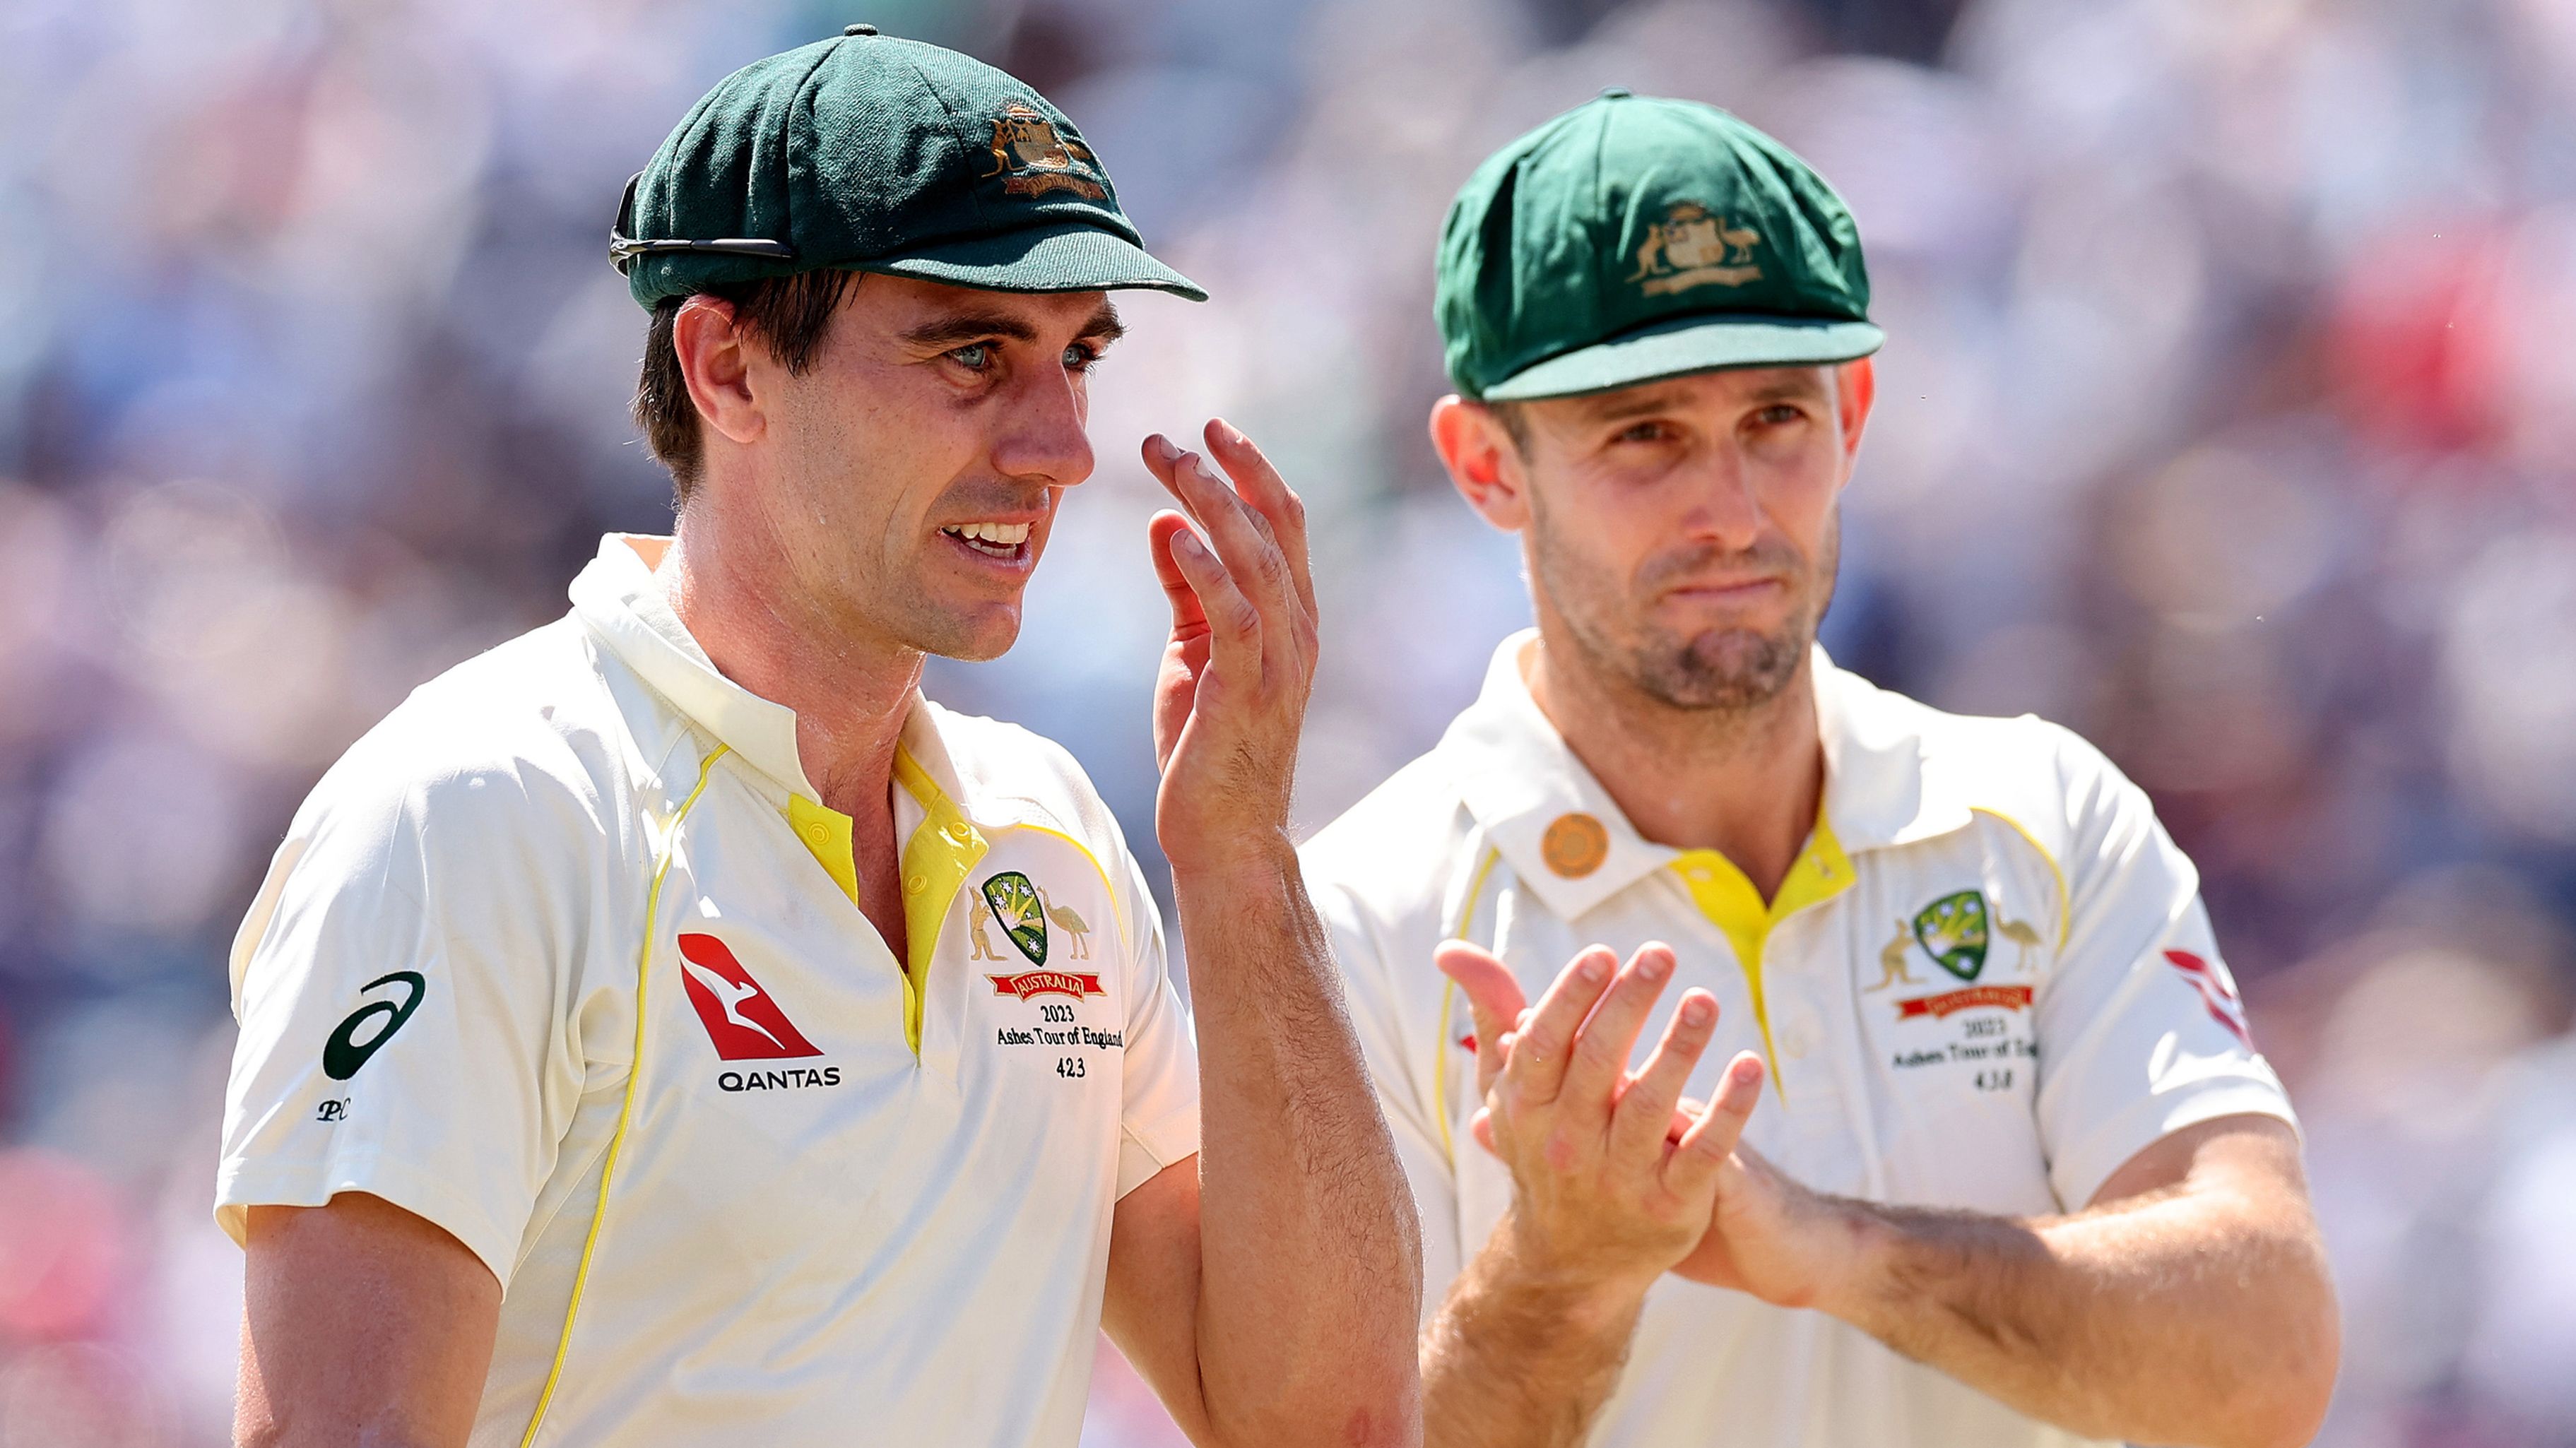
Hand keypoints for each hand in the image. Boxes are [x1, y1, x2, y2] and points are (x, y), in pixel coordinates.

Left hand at [1140, 421, 1317, 876]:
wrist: (1226, 833)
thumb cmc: (1208, 744)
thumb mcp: (1195, 651)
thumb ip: (1188, 590)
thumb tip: (1165, 524)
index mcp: (1290, 616)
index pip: (1281, 523)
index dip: (1249, 470)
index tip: (1207, 429)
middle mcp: (1297, 629)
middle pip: (1278, 526)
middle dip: (1232, 470)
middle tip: (1182, 433)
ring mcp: (1279, 660)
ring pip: (1258, 559)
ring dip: (1214, 505)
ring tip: (1173, 463)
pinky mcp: (1247, 690)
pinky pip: (1235, 615)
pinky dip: (1207, 569)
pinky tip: (1172, 533)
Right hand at [1438, 939, 1764, 1303]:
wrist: (1568, 1262)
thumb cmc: (1542, 1147)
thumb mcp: (1511, 1088)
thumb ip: (1494, 1015)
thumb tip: (1451, 950)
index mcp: (1526, 1108)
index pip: (1545, 1044)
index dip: (1572, 998)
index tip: (1603, 953)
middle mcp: (1566, 1144)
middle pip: (1596, 1066)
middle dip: (1628, 1005)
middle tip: (1660, 953)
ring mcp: (1619, 1178)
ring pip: (1648, 1107)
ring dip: (1677, 1049)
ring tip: (1704, 999)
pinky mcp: (1670, 1205)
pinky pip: (1702, 1154)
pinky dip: (1729, 1110)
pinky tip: (1750, 1065)